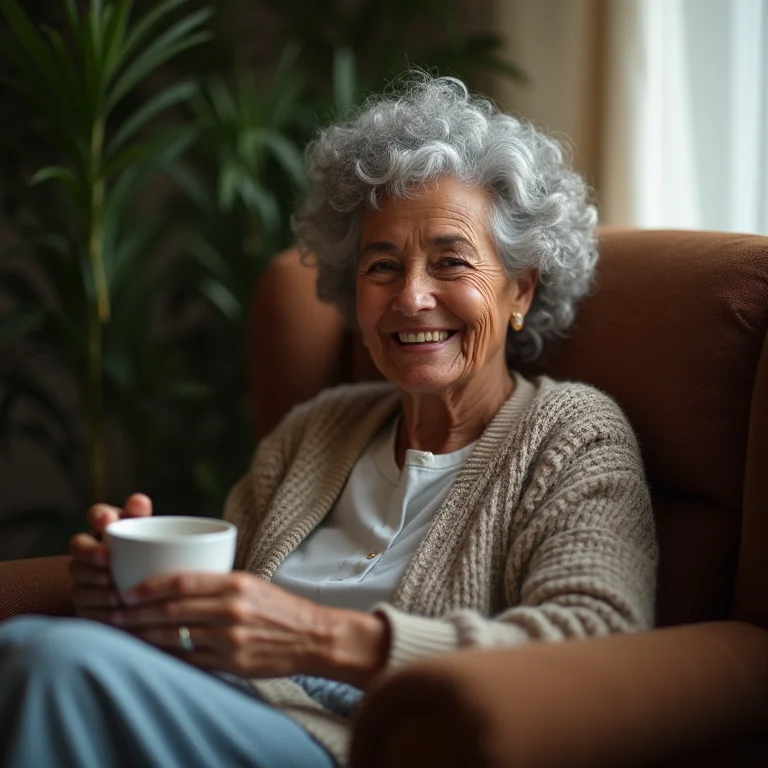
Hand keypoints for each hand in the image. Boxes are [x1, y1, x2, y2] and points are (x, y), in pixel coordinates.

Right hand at [68, 494, 152, 622]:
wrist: (153, 596)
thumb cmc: (154, 556)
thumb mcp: (152, 535)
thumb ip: (142, 518)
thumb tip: (138, 501)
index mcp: (109, 528)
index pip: (97, 514)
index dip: (99, 517)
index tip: (108, 522)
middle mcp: (90, 550)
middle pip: (78, 547)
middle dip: (90, 553)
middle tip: (108, 559)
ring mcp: (84, 578)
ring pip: (79, 578)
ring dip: (95, 584)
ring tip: (116, 591)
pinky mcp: (86, 605)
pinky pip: (85, 608)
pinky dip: (100, 610)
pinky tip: (116, 612)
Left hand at [112, 571, 389, 685]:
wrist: (313, 636)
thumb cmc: (280, 608)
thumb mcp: (252, 583)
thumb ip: (218, 583)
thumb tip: (176, 584)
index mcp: (235, 583)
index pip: (182, 581)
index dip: (149, 587)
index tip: (128, 591)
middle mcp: (231, 608)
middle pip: (172, 610)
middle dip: (138, 613)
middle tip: (115, 614)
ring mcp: (230, 637)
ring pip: (176, 636)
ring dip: (145, 636)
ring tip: (125, 634)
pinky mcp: (232, 662)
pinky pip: (190, 660)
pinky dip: (167, 657)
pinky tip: (152, 654)